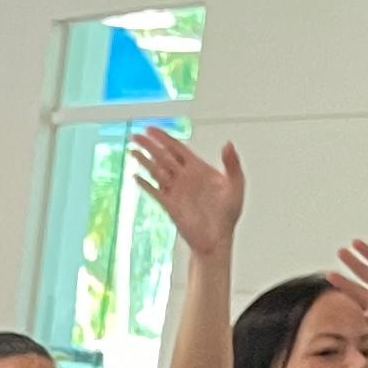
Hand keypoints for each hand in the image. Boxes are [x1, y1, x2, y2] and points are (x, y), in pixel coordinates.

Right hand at [129, 128, 243, 259]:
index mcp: (198, 168)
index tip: (151, 128)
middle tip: (135, 135)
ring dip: (144, 160)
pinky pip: (154, 192)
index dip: (164, 137)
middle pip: (162, 156)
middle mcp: (184, 177)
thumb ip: (232, 163)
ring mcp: (175, 191)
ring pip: (156, 170)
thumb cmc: (228, 214)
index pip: (177, 148)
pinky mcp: (169, 205)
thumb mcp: (236, 185)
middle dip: (149, 145)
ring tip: (131, 149)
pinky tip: (135, 177)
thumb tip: (228, 143)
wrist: (218, 238)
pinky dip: (145, 184)